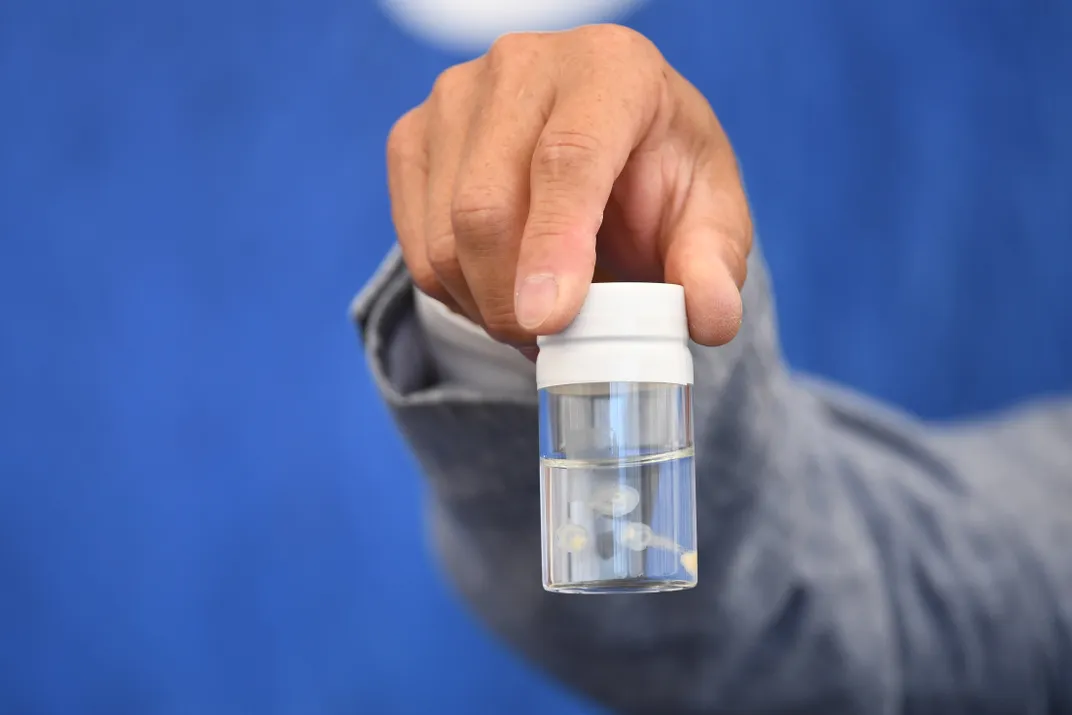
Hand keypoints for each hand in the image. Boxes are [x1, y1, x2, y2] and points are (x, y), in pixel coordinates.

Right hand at [386, 24, 751, 349]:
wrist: (606, 146)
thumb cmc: (658, 176)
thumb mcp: (709, 214)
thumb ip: (714, 262)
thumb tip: (709, 317)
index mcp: (610, 68)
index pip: (569, 156)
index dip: (555, 243)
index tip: (551, 318)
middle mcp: (523, 65)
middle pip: (487, 204)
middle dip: (513, 300)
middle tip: (552, 343)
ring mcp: (456, 97)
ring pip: (444, 236)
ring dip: (487, 305)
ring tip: (540, 315)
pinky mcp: (413, 136)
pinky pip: (416, 247)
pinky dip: (458, 294)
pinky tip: (502, 290)